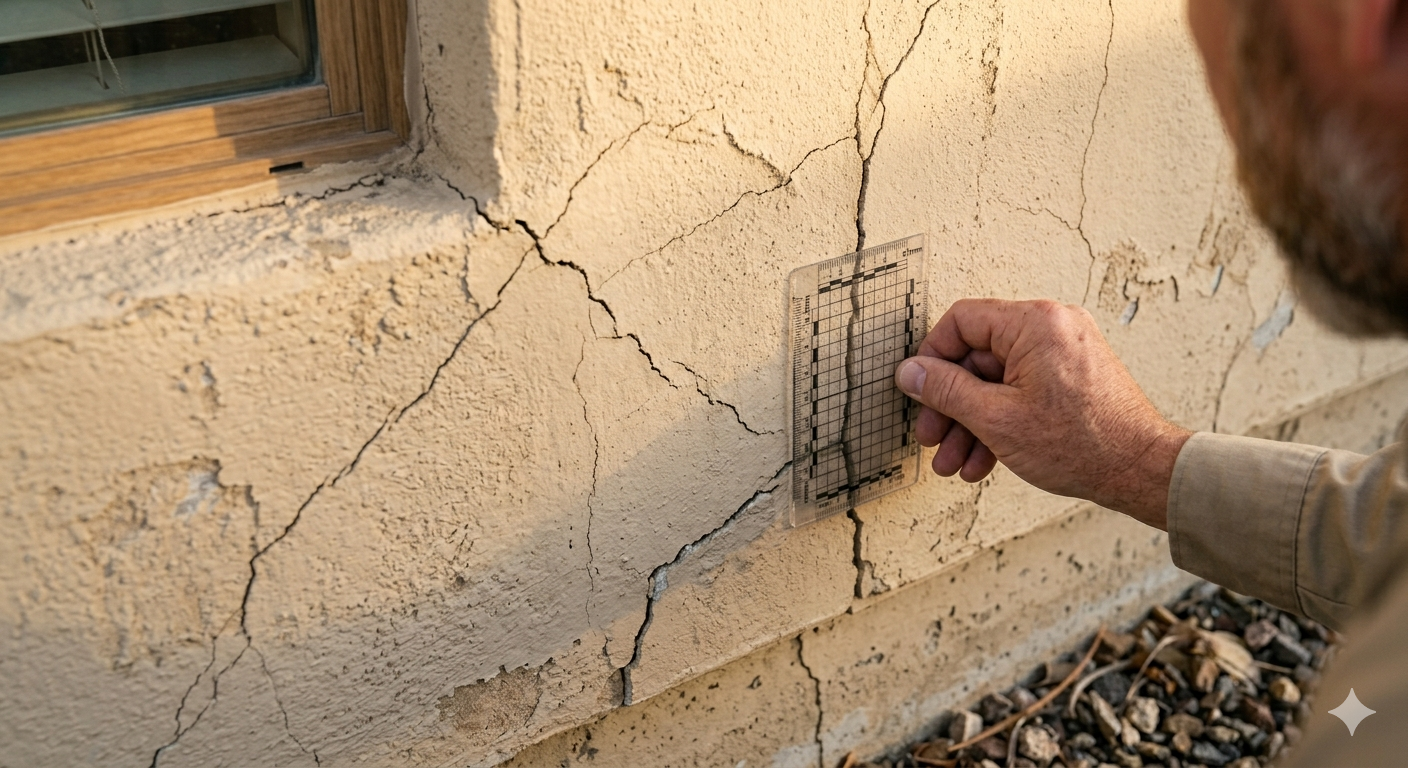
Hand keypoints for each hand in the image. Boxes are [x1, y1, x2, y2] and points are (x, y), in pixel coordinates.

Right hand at [893, 299, 1190, 528]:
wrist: (1140, 470)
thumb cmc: (1085, 443)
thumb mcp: (995, 418)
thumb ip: (945, 391)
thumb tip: (911, 373)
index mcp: (1034, 323)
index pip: (961, 322)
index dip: (932, 359)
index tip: (918, 390)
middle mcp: (1052, 328)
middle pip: (977, 358)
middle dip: (951, 406)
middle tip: (933, 437)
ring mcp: (1064, 352)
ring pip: (997, 381)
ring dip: (971, 423)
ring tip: (955, 461)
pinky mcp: (1071, 377)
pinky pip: (1021, 391)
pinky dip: (1000, 422)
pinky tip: (984, 458)